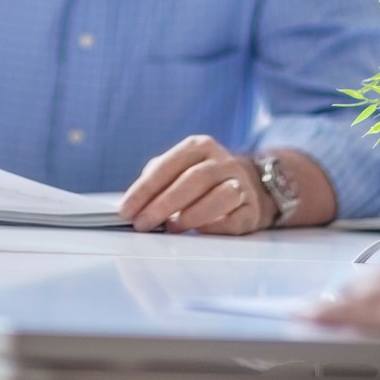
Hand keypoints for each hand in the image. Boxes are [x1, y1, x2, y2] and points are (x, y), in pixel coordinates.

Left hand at [118, 135, 274, 234]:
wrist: (252, 185)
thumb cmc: (204, 179)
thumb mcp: (180, 168)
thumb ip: (157, 180)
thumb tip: (133, 204)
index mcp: (199, 147)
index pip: (168, 165)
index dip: (144, 189)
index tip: (127, 209)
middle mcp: (222, 161)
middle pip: (193, 179)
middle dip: (163, 204)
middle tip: (143, 223)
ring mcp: (241, 184)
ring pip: (220, 196)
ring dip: (192, 214)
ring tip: (172, 227)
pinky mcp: (252, 209)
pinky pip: (234, 219)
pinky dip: (214, 226)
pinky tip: (199, 232)